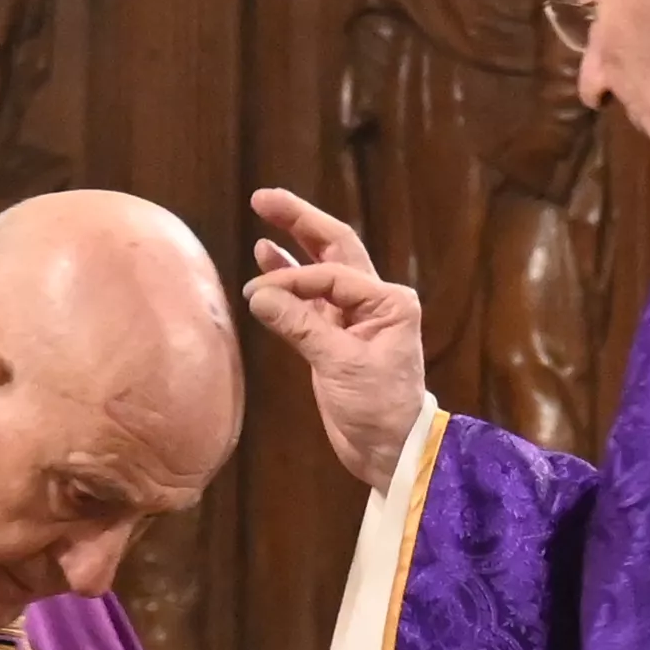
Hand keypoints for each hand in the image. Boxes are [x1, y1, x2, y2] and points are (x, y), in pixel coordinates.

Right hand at [242, 188, 430, 486]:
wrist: (391, 451)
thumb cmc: (380, 410)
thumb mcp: (341, 366)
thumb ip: (300, 327)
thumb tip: (258, 294)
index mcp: (390, 302)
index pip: (333, 274)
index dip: (293, 279)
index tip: (259, 293)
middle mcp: (376, 300)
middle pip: (334, 248)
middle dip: (300, 221)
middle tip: (264, 198)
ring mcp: (355, 317)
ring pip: (320, 269)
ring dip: (293, 245)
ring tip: (262, 216)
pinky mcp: (335, 337)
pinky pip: (309, 300)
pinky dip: (288, 282)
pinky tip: (266, 260)